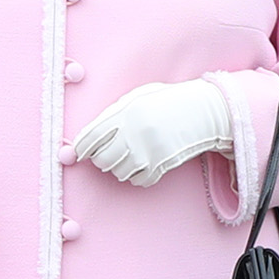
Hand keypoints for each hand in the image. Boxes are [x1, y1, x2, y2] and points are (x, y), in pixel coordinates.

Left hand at [69, 79, 233, 186]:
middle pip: (102, 159)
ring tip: (128, 156)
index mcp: (126, 113)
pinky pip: (137, 180)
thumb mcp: (138, 98)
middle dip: (100, 159)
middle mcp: (135, 134)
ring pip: (118, 172)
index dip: (81, 147)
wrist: (201, 111)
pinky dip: (136, 176)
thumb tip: (89, 136)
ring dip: (118, 167)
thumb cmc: (165, 102)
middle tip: (106, 154)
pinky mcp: (161, 166)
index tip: (78, 152)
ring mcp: (148, 152)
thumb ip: (114, 114)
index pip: (93, 136)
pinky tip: (141, 164)